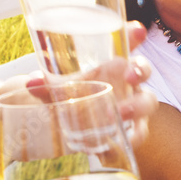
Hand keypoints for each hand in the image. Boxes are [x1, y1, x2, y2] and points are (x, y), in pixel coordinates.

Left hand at [23, 21, 157, 149]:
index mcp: (113, 64)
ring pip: (147, 102)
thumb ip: (46, 85)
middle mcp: (128, 83)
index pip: (127, 44)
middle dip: (141, 71)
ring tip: (120, 113)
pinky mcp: (130, 130)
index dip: (133, 35)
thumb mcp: (58, 89)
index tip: (136, 31)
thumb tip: (33, 82)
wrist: (70, 126)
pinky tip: (111, 148)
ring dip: (137, 107)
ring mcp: (132, 106)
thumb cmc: (72, 96)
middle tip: (130, 77)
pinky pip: (138, 135)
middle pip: (144, 71)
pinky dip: (129, 141)